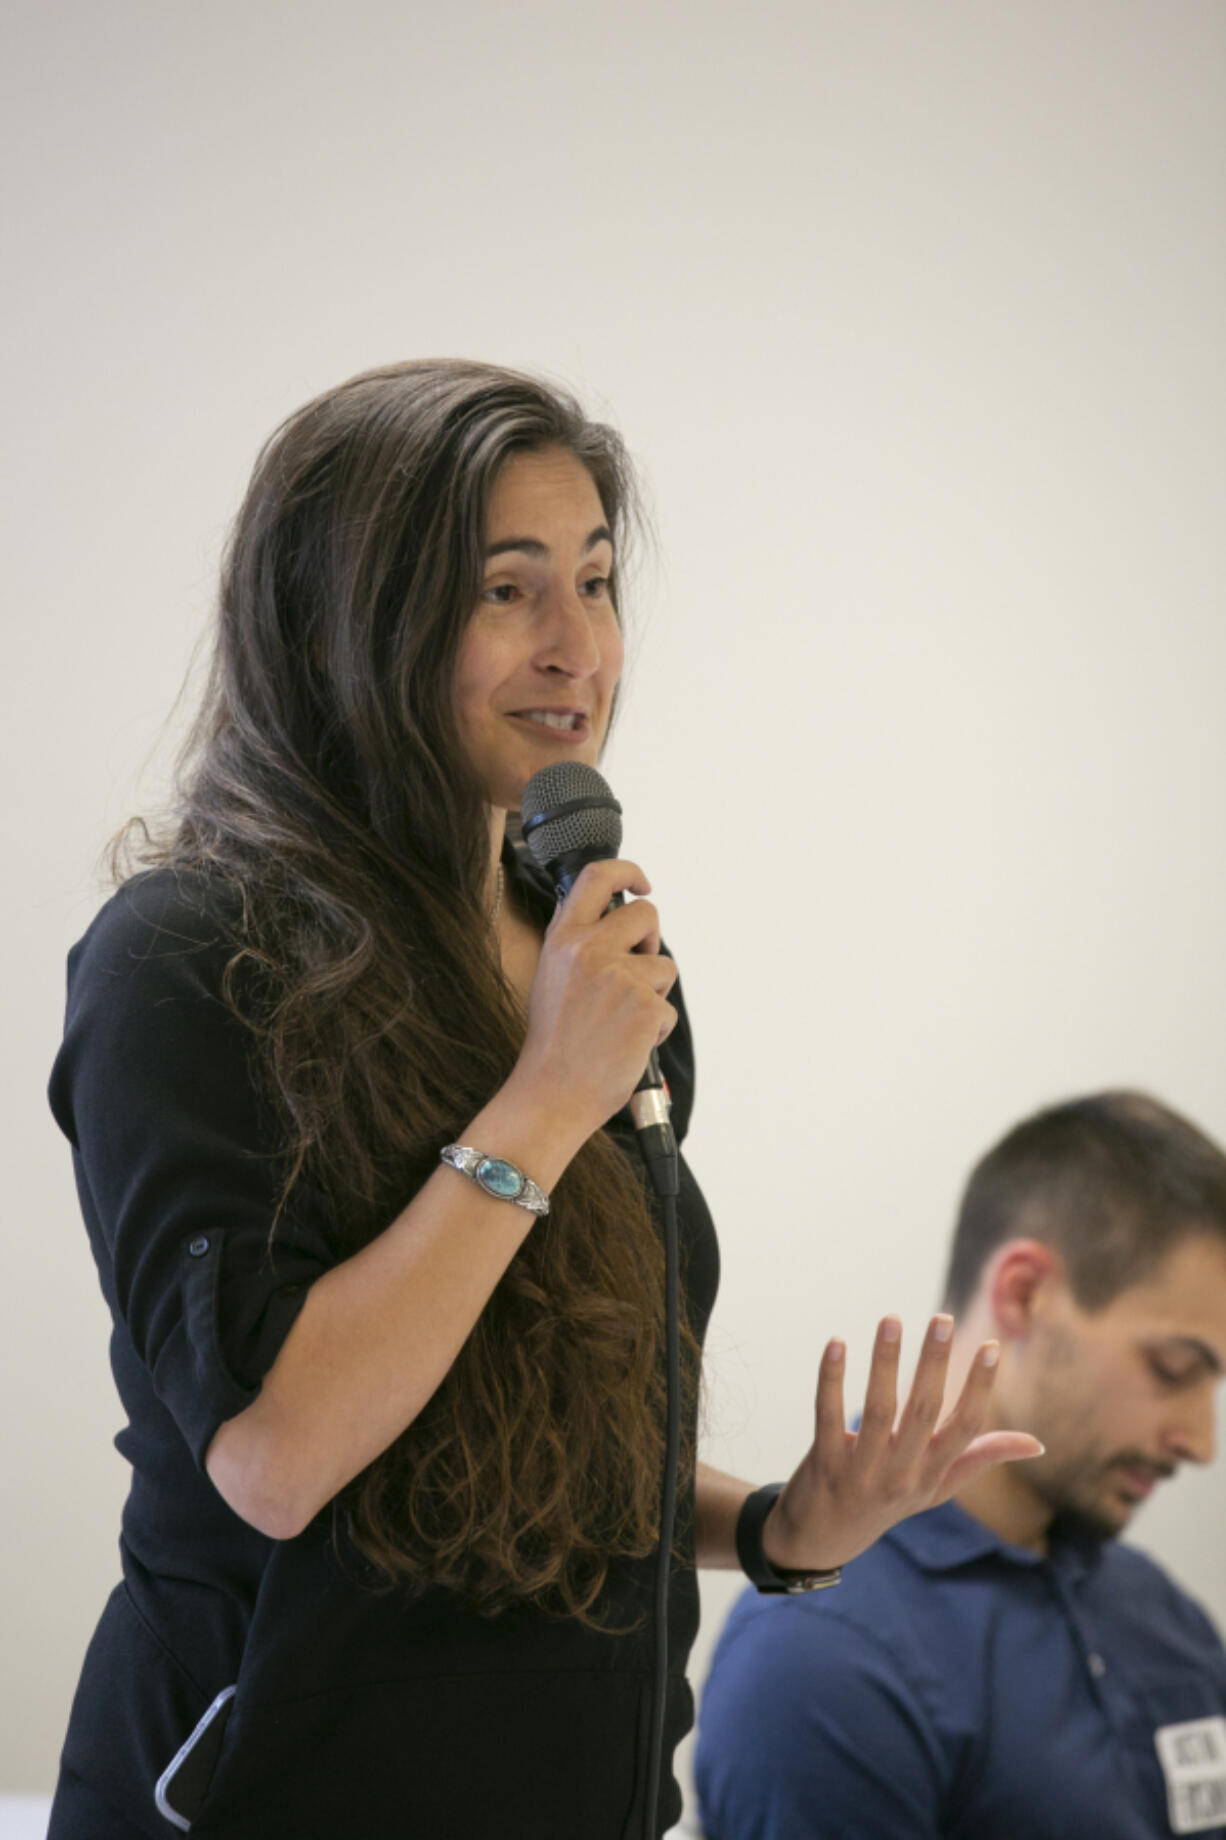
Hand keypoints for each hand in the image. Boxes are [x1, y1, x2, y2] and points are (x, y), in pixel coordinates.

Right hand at [512, 858, 677, 1135]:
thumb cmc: (554, 1041)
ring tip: (621, 1021)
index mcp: (564, 938)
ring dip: (654, 993)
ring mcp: (620, 977)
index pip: (598, 876)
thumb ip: (578, 943)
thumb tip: (613, 920)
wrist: (553, 1091)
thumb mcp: (551, 975)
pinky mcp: (645, 1007)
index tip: (642, 884)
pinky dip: (656, 1029)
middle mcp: (590, 950)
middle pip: (646, 915)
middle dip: (651, 941)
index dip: (628, 871)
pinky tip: (628, 1043)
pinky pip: (668, 1009)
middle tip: (637, 970)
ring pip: (664, 967)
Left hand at [762, 1314, 1042, 1573]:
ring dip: (885, 1361)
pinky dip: (832, 1379)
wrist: (824, 1538)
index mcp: (933, 1474)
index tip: (992, 1346)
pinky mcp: (824, 1463)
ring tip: (891, 1319)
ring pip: (877, 1410)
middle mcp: (902, 1475)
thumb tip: (1037, 1445)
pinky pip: (828, 1416)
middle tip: (943, 1319)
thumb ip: (980, 1457)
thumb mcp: (938, 1486)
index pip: (965, 1428)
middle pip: (923, 1412)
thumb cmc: (890, 1500)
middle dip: (934, 1363)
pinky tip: (837, 1343)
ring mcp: (861, 1471)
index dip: (980, 1388)